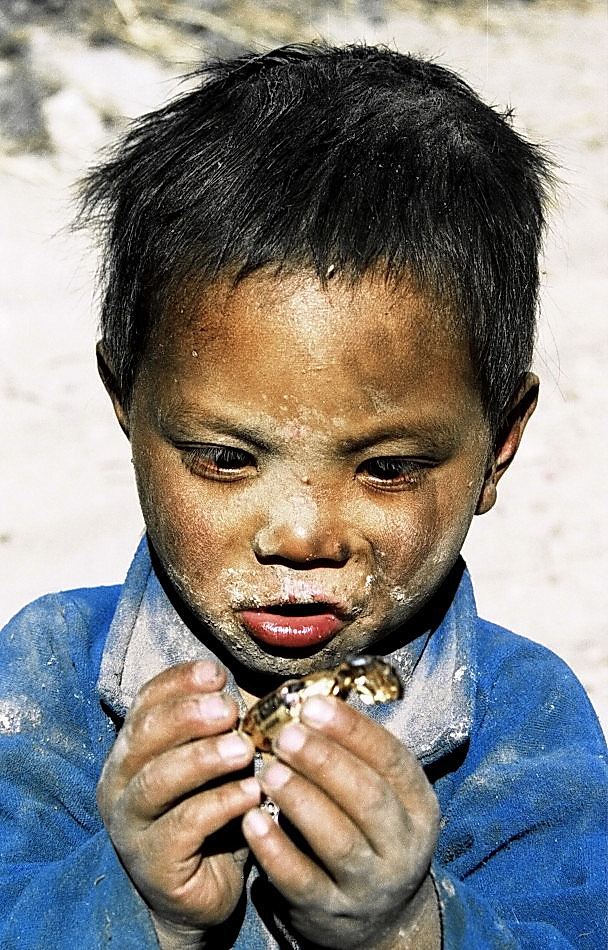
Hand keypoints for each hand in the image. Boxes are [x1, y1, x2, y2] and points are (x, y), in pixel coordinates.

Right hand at [96, 661, 259, 944]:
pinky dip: (221, 804)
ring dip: (204, 758)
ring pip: (158, 780)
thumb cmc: (211, 816)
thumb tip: (246, 687)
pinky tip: (252, 793)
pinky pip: (184, 826)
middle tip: (229, 709)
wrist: (202, 892)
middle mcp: (120, 782)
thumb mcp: (212, 764)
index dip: (179, 682)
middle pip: (144, 734)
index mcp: (131, 749)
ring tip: (244, 750)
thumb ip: (220, 728)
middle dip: (188, 715)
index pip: (145, 702)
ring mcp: (130, 824)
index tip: (216, 673)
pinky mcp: (153, 862)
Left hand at [242, 695, 440, 948]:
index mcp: (418, 805)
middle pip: (368, 799)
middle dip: (325, 761)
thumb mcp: (384, 796)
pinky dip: (275, 850)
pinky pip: (302, 881)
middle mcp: (401, 846)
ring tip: (268, 771)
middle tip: (286, 735)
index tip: (313, 704)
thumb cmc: (370, 834)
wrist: (379, 920)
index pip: (393, 760)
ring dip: (301, 801)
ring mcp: (368, 884)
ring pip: (337, 841)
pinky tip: (251, 820)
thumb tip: (310, 700)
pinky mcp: (329, 912)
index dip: (353, 730)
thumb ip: (356, 756)